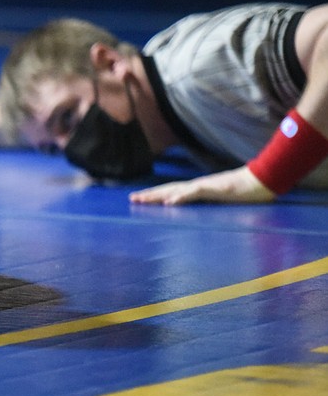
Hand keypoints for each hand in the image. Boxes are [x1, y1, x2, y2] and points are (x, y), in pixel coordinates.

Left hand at [129, 165, 276, 205]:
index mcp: (199, 189)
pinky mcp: (214, 189)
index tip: (141, 199)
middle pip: (169, 189)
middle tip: (132, 199)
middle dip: (150, 195)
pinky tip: (169, 203)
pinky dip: (181, 197)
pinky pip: (194, 193)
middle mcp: (198, 186)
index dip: (156, 195)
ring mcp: (205, 186)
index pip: (173, 191)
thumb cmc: (245, 192)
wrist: (263, 180)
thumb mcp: (223, 202)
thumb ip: (211, 205)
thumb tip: (203, 214)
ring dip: (158, 195)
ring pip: (176, 189)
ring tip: (142, 200)